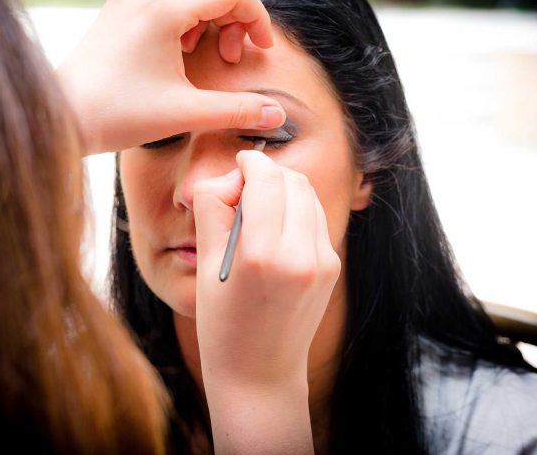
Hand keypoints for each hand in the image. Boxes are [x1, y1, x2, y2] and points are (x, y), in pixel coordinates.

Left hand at [56, 0, 284, 154]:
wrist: (62, 115)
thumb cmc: (116, 114)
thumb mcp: (185, 112)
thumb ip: (236, 111)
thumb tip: (278, 116)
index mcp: (165, 7)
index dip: (257, 19)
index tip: (260, 51)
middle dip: (234, 17)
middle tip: (231, 56)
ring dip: (209, 12)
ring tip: (203, 50)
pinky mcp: (119, 4)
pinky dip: (184, 10)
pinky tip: (178, 47)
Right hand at [192, 150, 339, 453]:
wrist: (259, 373)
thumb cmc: (222, 324)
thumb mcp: (205, 266)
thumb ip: (213, 210)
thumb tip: (231, 177)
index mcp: (262, 255)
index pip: (266, 179)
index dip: (249, 163)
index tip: (236, 166)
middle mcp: (300, 255)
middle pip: (292, 180)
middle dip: (266, 174)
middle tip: (240, 193)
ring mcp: (322, 262)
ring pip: (307, 195)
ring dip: (282, 190)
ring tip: (254, 213)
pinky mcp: (331, 267)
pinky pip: (314, 218)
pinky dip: (294, 211)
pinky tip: (272, 232)